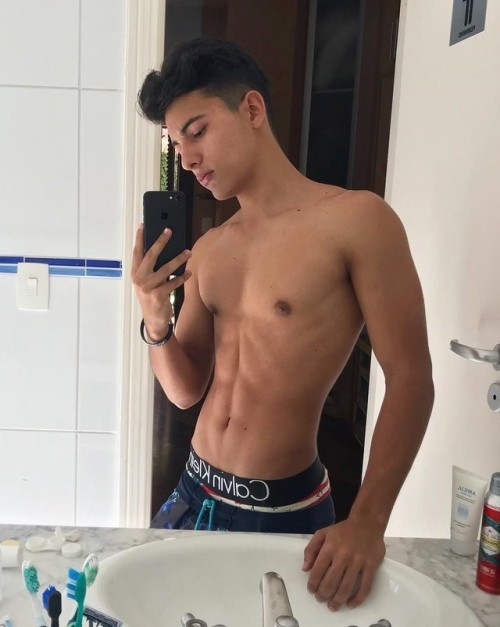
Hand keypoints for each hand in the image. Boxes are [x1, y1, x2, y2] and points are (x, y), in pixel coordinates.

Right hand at [131, 224, 191, 339]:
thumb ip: (150, 269)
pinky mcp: (158, 295)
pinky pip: (173, 282)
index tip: (143, 225)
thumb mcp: (146, 283)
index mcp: (135, 273)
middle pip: (151, 256)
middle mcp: (139, 278)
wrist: (153, 321)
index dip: (139, 238)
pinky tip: (189, 273)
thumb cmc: (151, 298)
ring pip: (166, 268)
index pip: (137, 252)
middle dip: (160, 242)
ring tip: (188, 252)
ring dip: (179, 259)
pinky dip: (182, 277)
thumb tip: (163, 252)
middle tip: (169, 231)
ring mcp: (148, 287)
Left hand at [302, 518, 385, 609]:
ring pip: (346, 587)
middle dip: (323, 595)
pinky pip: (365, 586)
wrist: (367, 522)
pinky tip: (351, 604)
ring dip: (338, 600)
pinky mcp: (371, 566)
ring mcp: (358, 562)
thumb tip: (305, 568)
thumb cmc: (343, 530)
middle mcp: (343, 556)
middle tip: (321, 599)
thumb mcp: (323, 533)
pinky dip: (357, 598)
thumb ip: (311, 549)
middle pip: (331, 582)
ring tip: (333, 606)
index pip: (318, 570)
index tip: (312, 591)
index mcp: (329, 547)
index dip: (313, 584)